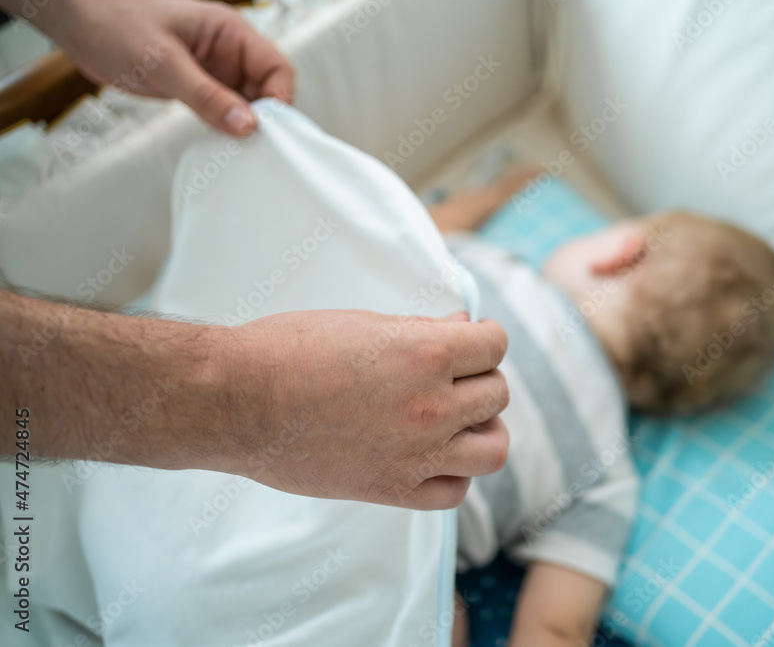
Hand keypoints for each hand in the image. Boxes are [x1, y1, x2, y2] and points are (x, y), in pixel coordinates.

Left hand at [16, 0, 293, 135]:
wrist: (82, 25)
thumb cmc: (118, 26)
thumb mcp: (164, 65)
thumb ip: (207, 97)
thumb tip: (246, 125)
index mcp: (231, 33)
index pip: (277, 68)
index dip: (280, 100)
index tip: (269, 130)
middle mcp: (229, 52)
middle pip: (268, 90)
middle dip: (264, 118)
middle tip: (254, 147)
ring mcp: (216, 71)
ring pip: (248, 105)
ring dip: (244, 127)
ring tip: (236, 150)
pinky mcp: (201, 87)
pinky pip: (225, 111)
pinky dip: (226, 128)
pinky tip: (219, 144)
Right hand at [218, 310, 509, 509]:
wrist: (236, 401)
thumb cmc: (288, 350)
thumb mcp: (363, 323)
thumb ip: (421, 331)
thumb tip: (461, 331)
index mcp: (425, 353)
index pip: (495, 345)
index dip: (483, 339)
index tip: (469, 341)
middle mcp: (431, 406)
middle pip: (497, 394)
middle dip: (479, 379)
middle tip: (453, 376)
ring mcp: (416, 453)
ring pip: (493, 448)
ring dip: (482, 429)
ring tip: (456, 419)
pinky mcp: (391, 489)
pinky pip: (454, 492)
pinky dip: (454, 473)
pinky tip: (434, 456)